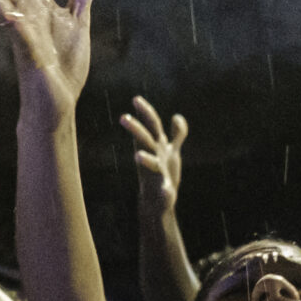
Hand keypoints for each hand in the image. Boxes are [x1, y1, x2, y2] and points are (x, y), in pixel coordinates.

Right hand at [120, 95, 186, 215]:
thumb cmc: (162, 174)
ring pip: (150, 164)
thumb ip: (176, 135)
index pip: (151, 126)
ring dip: (145, 160)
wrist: (157, 202)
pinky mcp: (163, 192)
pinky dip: (165, 192)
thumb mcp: (171, 151)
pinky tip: (167, 191)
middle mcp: (153, 158)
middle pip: (145, 140)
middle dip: (136, 130)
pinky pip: (164, 192)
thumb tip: (177, 117)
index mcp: (156, 147)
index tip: (135, 98)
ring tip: (138, 157)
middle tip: (123, 118)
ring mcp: (156, 175)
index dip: (145, 113)